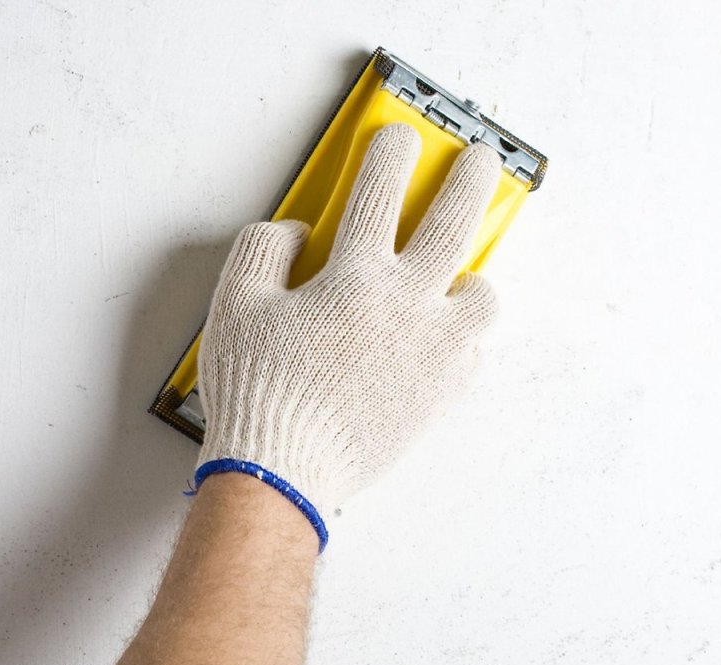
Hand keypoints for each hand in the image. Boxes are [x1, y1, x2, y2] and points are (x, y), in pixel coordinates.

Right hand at [195, 123, 501, 548]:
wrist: (282, 470)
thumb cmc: (258, 389)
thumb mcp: (235, 304)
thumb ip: (264, 248)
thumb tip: (298, 232)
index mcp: (355, 277)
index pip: (379, 192)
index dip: (389, 154)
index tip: (397, 137)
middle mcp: (406, 307)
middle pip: (455, 223)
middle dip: (471, 179)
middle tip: (480, 159)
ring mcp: (432, 353)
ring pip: (484, 298)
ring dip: (474, 276)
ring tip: (462, 275)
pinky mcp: (440, 397)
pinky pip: (473, 355)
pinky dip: (462, 339)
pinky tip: (442, 338)